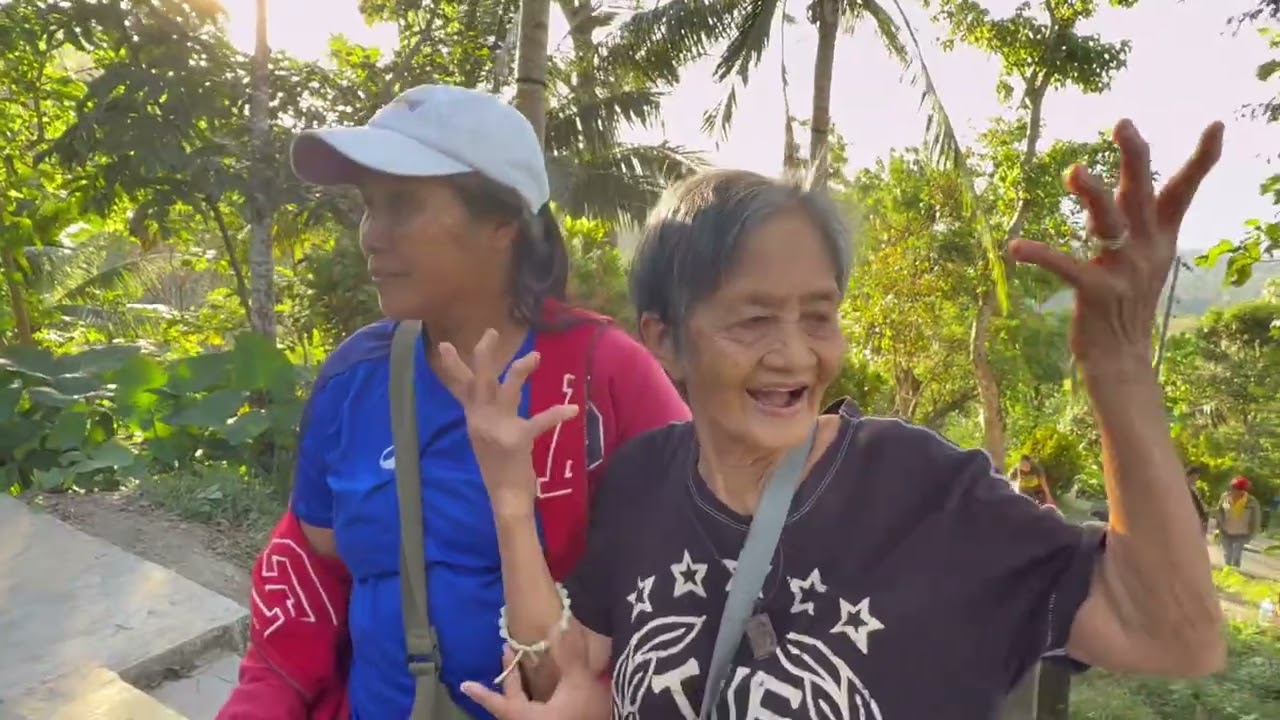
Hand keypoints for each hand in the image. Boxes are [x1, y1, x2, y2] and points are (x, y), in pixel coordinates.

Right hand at [437, 329, 578, 514]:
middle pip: (480, 380)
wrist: (505, 497)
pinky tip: (571, 409)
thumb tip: (484, 400)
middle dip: (484, 354)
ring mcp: (497, 428)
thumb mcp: (483, 439)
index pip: (460, 387)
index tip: (444, 345)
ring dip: (521, 370)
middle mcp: (481, 420)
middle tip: (491, 332)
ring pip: (508, 389)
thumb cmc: (499, 468)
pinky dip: (556, 414)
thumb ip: (484, 417)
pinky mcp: (517, 439)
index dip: (454, 366)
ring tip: (536, 356)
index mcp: (474, 419)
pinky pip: (539, 421)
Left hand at [461, 634, 609, 719]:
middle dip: (510, 681)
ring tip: (522, 676)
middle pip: (512, 705)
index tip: (465, 685)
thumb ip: (569, 654)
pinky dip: (533, 704)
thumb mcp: (579, 683)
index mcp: (529, 716)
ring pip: (523, 712)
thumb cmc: (585, 715)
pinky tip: (544, 697)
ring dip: (520, 695)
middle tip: (509, 655)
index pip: (501, 701)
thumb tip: (560, 622)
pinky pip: (533, 715)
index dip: (482, 693)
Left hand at [1009, 120, 1223, 371]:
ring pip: (1110, 223)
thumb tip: (1127, 186)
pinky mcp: (1097, 293)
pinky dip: (1041, 255)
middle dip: (1134, 158)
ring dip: (1094, 195)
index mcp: (1159, 239)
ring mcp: (1124, 271)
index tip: (1217, 125)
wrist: (1122, 359)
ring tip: (1074, 170)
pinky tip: (1016, 248)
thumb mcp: (1143, 259)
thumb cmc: (1125, 303)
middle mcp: (1146, 249)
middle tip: (1122, 124)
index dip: (1200, 160)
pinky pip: (1067, 267)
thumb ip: (1136, 222)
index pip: (1181, 193)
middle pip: (1142, 194)